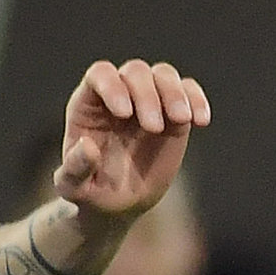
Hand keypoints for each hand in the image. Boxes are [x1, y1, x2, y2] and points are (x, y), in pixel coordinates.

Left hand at [55, 62, 209, 227]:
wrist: (122, 202)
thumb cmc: (90, 192)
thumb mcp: (74, 188)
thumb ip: (75, 168)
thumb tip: (87, 146)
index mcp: (88, 106)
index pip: (100, 75)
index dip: (112, 86)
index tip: (124, 114)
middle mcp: (118, 96)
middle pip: (135, 72)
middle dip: (148, 95)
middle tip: (154, 128)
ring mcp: (148, 101)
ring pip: (164, 75)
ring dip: (175, 93)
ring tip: (182, 120)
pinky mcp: (174, 111)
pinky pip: (189, 90)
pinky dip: (197, 100)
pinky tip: (201, 122)